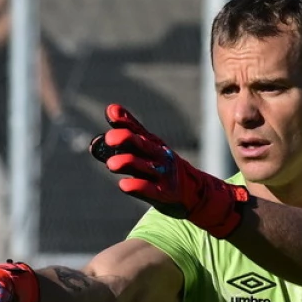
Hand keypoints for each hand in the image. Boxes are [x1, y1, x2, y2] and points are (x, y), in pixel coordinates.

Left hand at [90, 104, 248, 238]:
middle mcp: (158, 156)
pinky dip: (137, 187)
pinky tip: (123, 185)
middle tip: (109, 138)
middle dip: (127, 139)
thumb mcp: (150, 146)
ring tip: (111, 164)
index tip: (112, 113)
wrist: (192, 192)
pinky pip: (149, 189)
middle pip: (142, 145)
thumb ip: (130, 129)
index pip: (137, 130)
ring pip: (144, 166)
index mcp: (153, 143)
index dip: (124, 122)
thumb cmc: (162, 166)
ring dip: (128, 163)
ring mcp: (162, 174)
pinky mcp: (163, 194)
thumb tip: (111, 108)